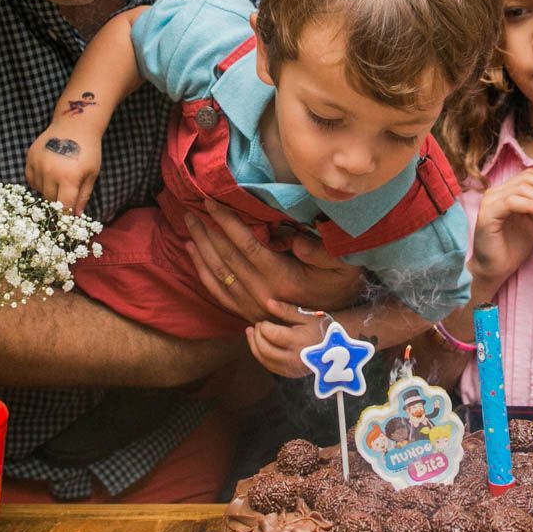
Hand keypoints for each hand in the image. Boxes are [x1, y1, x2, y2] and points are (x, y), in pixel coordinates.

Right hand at [26, 128, 99, 212]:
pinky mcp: (30, 157)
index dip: (67, 214)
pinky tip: (49, 174)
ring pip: (39, 190)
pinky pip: (30, 179)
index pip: (63, 206)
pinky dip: (38, 182)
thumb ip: (83, 196)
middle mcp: (50, 172)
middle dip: (59, 201)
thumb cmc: (88, 150)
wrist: (75, 124)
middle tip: (66, 194)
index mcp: (69, 177)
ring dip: (48, 191)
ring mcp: (38, 164)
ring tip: (59, 179)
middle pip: (50, 199)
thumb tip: (77, 216)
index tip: (69, 215)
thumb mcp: (92, 174)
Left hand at [185, 207, 362, 324]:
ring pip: (216, 273)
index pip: (246, 245)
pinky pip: (217, 292)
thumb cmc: (342, 289)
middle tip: (192, 208)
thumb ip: (321, 252)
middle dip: (206, 230)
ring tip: (189, 225)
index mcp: (281, 278)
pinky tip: (192, 254)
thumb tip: (296, 240)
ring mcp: (250, 306)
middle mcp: (260, 293)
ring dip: (200, 247)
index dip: (226, 222)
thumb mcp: (343, 267)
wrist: (333, 329)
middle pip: (225, 257)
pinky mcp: (246, 313)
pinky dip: (201, 271)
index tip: (212, 202)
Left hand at [245, 298, 328, 378]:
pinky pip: (271, 367)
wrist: (338, 347)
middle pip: (265, 349)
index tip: (263, 320)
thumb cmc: (323, 328)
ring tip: (251, 334)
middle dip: (256, 337)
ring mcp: (293, 368)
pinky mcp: (292, 374)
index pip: (271, 334)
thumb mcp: (307, 316)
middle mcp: (294, 357)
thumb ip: (286, 310)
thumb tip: (267, 302)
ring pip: (265, 360)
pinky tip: (259, 346)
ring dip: (254, 347)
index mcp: (298, 341)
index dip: (263, 327)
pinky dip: (262, 357)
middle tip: (255, 326)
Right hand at [470, 167, 532, 282]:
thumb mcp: (531, 221)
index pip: (530, 175)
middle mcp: (496, 192)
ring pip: (521, 188)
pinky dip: (531, 205)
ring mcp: (490, 201)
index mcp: (506, 191)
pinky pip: (512, 202)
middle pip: (527, 177)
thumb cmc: (513, 246)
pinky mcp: (487, 213)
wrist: (496, 269)